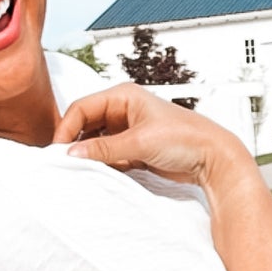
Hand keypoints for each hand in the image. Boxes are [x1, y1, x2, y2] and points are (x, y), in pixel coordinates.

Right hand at [52, 84, 248, 187]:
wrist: (212, 158)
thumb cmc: (185, 139)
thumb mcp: (140, 142)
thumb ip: (104, 148)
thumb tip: (72, 153)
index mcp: (124, 96)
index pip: (82, 108)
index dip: (67, 129)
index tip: (59, 152)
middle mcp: (123, 110)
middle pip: (85, 124)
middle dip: (76, 143)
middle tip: (66, 164)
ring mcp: (128, 130)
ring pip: (95, 142)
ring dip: (90, 156)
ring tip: (84, 170)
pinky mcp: (134, 149)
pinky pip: (108, 155)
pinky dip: (103, 164)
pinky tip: (102, 174)